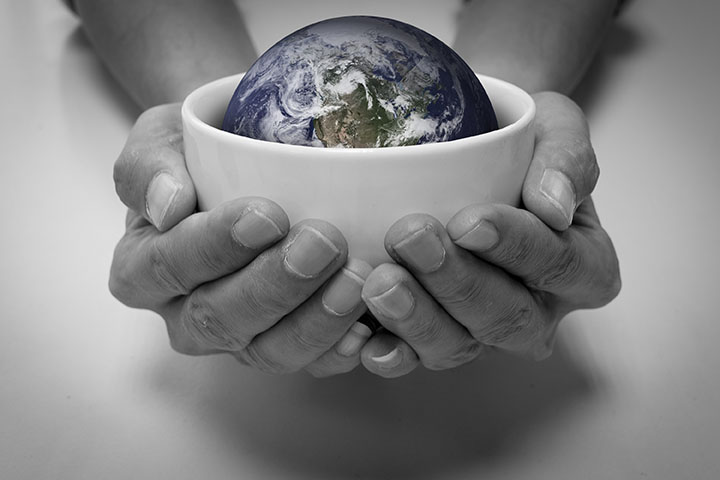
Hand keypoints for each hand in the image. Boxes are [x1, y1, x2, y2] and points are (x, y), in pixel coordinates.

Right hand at [109, 103, 373, 375]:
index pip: (166, 267)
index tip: (264, 215)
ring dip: (314, 320)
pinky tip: (367, 327)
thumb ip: (150, 165)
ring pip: (267, 351)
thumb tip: (166, 206)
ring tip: (355, 279)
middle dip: (274, 284)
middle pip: (219, 318)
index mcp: (143, 268)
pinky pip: (310, 364)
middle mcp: (185, 313)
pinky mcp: (284, 346)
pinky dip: (339, 350)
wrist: (251, 164)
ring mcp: (238, 338)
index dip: (214, 247)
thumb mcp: (163, 138)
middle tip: (322, 242)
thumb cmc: (202, 154)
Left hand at [359, 92, 620, 377]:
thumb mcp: (554, 129)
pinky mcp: (434, 338)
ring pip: (458, 346)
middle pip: (506, 317)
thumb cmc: (517, 145)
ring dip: (417, 318)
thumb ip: (567, 158)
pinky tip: (364, 339)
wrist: (464, 152)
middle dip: (456, 282)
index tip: (471, 221)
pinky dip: (388, 351)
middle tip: (411, 238)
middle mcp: (537, 309)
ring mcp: (483, 331)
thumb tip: (554, 206)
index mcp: (583, 266)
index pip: (561, 265)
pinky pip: (413, 359)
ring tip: (380, 283)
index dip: (518, 248)